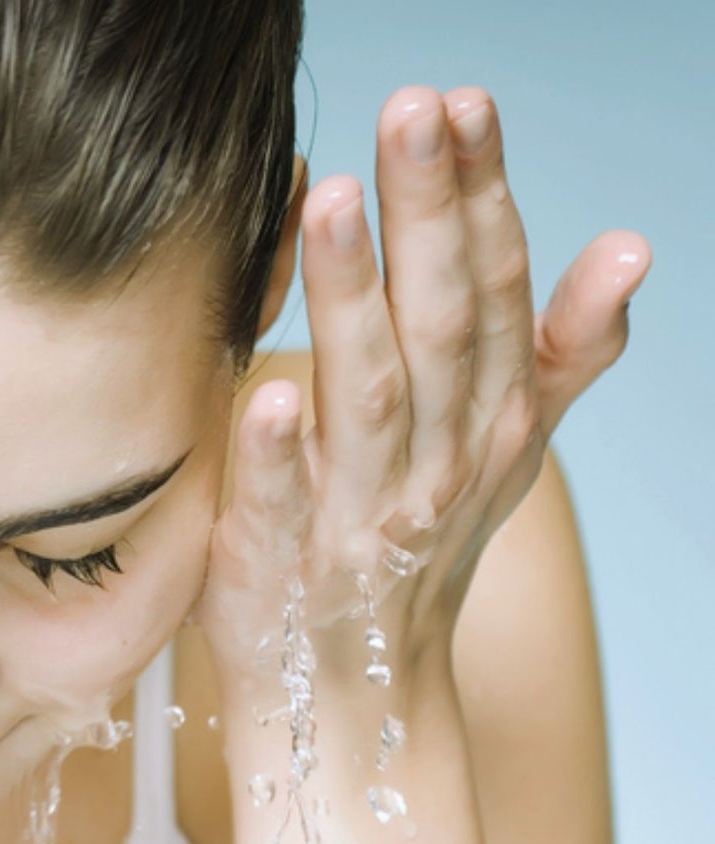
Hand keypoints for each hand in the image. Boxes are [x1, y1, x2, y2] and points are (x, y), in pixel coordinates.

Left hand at [194, 85, 649, 691]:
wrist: (356, 688)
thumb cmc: (420, 542)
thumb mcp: (511, 448)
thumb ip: (563, 349)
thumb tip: (632, 244)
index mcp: (486, 419)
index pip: (492, 289)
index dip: (480, 196)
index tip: (461, 102)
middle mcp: (436, 461)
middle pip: (439, 323)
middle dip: (427, 213)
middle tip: (408, 110)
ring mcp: (361, 518)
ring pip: (368, 398)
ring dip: (353, 300)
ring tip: (332, 203)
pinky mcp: (280, 565)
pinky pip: (281, 508)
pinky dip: (277, 458)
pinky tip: (263, 393)